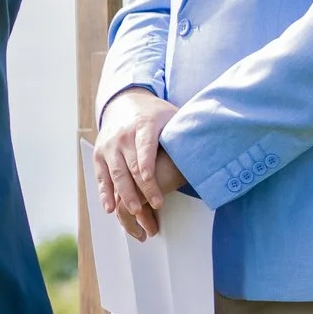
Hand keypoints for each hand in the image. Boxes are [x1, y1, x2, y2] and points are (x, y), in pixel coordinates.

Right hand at [94, 89, 186, 240]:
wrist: (124, 102)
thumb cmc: (154, 114)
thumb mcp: (171, 115)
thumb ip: (184, 130)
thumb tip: (213, 142)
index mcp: (143, 126)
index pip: (144, 147)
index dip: (146, 164)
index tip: (148, 179)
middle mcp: (123, 136)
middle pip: (130, 166)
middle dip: (141, 188)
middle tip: (153, 206)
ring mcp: (109, 146)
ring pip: (116, 174)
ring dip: (124, 194)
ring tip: (135, 211)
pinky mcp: (99, 155)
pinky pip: (102, 177)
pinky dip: (105, 193)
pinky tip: (111, 208)